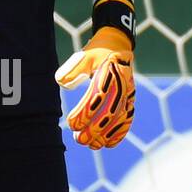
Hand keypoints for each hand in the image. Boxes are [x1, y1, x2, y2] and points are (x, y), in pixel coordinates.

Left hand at [55, 26, 134, 149]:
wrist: (118, 46)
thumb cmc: (96, 52)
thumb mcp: (84, 56)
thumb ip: (73, 69)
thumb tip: (61, 81)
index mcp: (109, 72)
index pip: (97, 97)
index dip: (85, 113)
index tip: (71, 123)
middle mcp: (121, 84)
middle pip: (109, 111)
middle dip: (94, 129)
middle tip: (79, 140)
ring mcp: (128, 93)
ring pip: (119, 118)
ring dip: (106, 134)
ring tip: (92, 145)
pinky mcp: (131, 99)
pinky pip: (128, 118)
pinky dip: (120, 132)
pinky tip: (108, 144)